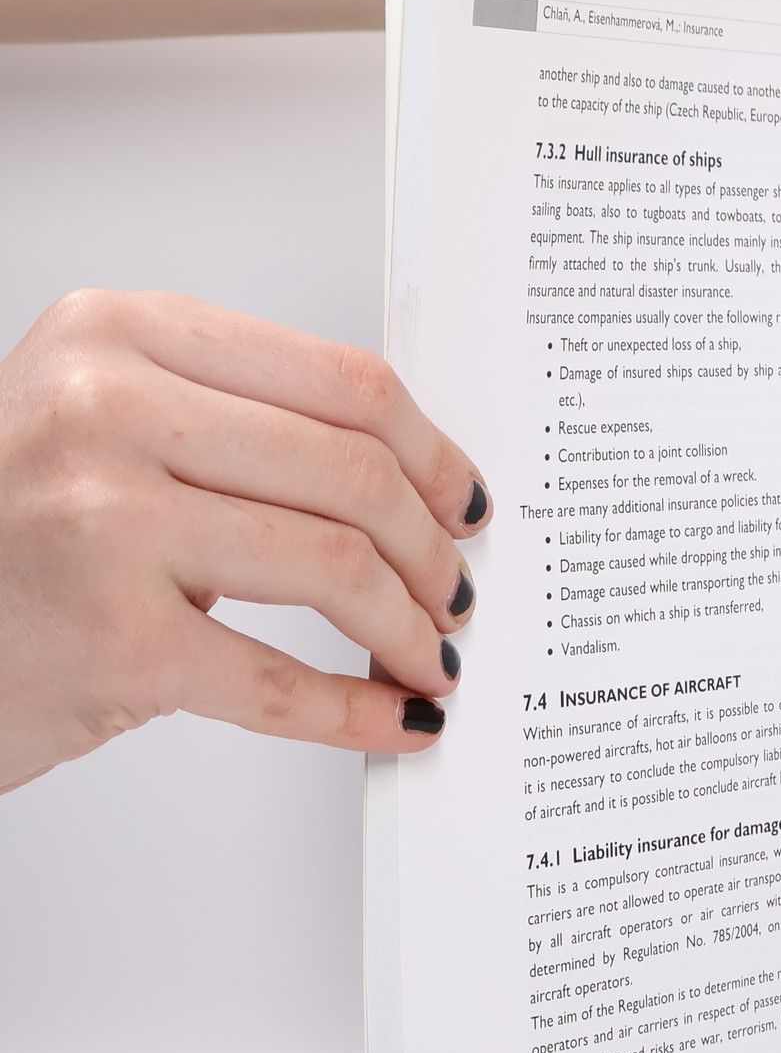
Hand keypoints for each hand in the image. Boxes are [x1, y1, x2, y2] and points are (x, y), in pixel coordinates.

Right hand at [0, 290, 488, 792]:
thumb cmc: (0, 532)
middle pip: (354, 472)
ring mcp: (102, 523)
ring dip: (408, 625)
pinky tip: (396, 716)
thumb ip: (226, 420)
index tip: (463, 501)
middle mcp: (104, 409)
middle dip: (431, 548)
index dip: (431, 453)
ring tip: (428, 653)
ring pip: (336, 566)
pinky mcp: (111, 641)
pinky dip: (357, 709)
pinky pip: (281, 681)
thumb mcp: (95, 422)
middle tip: (454, 592)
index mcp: (117, 335)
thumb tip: (402, 480)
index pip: (341, 382)